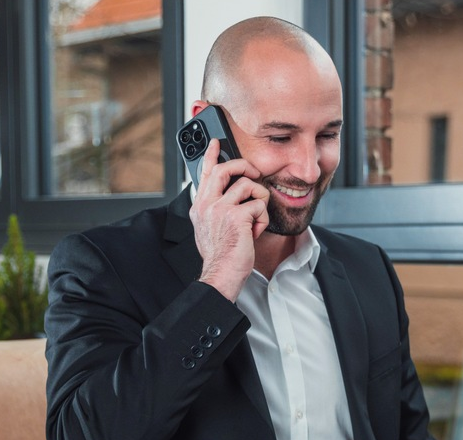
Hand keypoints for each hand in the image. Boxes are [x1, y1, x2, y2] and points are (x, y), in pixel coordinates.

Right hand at [189, 140, 270, 300]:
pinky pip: (259, 205)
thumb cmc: (220, 255)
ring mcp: (220, 208)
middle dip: (245, 167)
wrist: (220, 274)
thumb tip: (231, 196)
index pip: (205, 173)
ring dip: (259, 202)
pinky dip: (262, 219)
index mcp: (200, 206)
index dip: (212, 155)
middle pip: (227, 169)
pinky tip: (255, 232)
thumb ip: (215, 209)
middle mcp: (207, 204)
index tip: (216, 142)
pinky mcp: (236, 216)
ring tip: (254, 220)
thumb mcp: (210, 228)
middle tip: (255, 174)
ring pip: (248, 186)